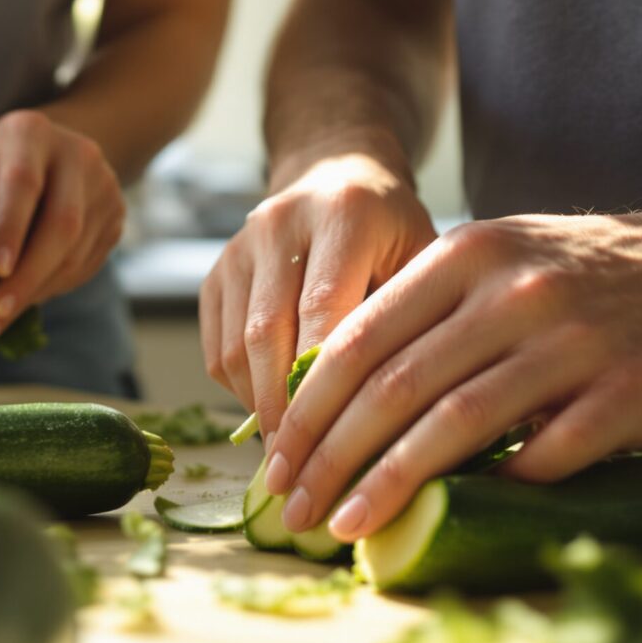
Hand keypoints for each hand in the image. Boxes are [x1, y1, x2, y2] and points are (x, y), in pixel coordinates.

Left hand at [0, 109, 124, 341]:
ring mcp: (105, 187)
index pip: (23, 184)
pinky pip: (87, 263)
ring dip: (38, 290)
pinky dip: (54, 288)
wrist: (59, 150)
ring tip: (0, 317)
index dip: (10, 229)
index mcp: (31, 134)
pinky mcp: (117, 216)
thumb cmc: (1, 164)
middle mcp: (78, 156)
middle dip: (28, 275)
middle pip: (62, 225)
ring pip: (77, 251)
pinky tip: (26, 300)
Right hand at [199, 151, 438, 438]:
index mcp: (345, 215)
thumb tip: (411, 421)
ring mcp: (239, 246)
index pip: (323, 312)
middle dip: (284, 412)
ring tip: (293, 454)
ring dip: (259, 408)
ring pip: (236, 347)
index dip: (324, 386)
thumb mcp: (426, 259)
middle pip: (269, 334)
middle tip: (305, 472)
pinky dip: (242, 392)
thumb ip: (416, 322)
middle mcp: (281, 223)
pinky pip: (217, 347)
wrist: (337, 170)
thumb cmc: (395, 231)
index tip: (337, 450)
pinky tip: (275, 414)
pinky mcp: (215, 270)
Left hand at [263, 198, 641, 542]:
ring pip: (454, 422)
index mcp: (471, 254)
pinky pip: (547, 452)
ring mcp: (571, 340)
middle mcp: (513, 291)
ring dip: (390, 482)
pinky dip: (499, 486)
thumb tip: (354, 396)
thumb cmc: (606, 273)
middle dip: (329, 453)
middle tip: (291, 505)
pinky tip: (463, 513)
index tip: (276, 456)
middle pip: (392, 384)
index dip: (308, 404)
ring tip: (346, 524)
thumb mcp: (512, 256)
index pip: (361, 337)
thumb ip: (439, 310)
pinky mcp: (628, 391)